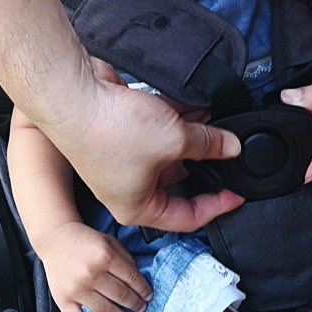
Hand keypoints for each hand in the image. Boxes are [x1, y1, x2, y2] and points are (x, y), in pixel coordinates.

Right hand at [37, 221, 152, 311]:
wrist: (56, 239)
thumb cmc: (86, 241)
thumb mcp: (110, 242)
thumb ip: (126, 259)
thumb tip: (139, 281)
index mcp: (106, 256)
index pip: (132, 278)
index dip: (143, 289)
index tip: (148, 296)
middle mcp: (92, 273)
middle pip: (121, 295)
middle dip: (135, 304)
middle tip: (141, 308)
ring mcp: (77, 289)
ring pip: (105, 311)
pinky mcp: (63, 300)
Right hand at [39, 67, 244, 230]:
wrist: (73, 94)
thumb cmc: (110, 131)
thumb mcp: (175, 140)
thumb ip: (209, 144)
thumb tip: (231, 147)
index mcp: (138, 207)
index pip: (188, 217)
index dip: (218, 206)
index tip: (238, 193)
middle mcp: (128, 188)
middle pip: (179, 181)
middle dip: (206, 160)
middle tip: (229, 149)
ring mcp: (124, 159)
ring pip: (169, 151)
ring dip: (193, 136)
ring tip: (215, 121)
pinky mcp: (122, 133)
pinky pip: (157, 130)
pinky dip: (175, 120)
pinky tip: (194, 106)